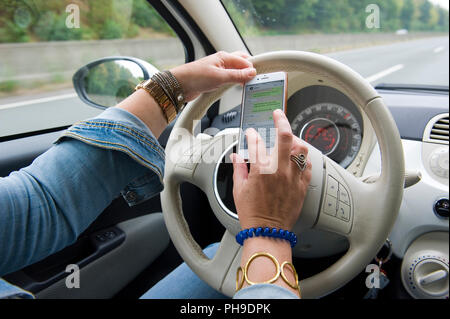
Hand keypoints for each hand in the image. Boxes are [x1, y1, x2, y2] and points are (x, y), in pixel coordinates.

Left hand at [170, 51, 255, 101]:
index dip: (253, 68)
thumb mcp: (219, 77)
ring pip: (236, 72)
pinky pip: (229, 79)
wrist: (179, 85)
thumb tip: (251, 73)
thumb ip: (237, 76)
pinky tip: (237, 88)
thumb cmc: (195, 76)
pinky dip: (235, 83)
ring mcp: (218, 70)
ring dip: (242, 78)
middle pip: (242, 63)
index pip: (245, 60)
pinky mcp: (215, 79)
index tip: (260, 77)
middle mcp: (222, 62)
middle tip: (256, 80)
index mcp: (224, 57)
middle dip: (249, 71)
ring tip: (248, 85)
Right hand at [231, 109, 311, 230]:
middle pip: (284, 136)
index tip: (251, 133)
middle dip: (281, 120)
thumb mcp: (238, 189)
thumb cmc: (253, 214)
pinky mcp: (302, 185)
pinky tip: (297, 157)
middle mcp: (279, 170)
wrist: (268, 231)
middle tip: (278, 114)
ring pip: (300, 148)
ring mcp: (293, 177)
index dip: (252, 134)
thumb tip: (237, 156)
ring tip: (289, 138)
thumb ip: (238, 168)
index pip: (256, 141)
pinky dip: (303, 158)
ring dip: (294, 139)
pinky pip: (308, 165)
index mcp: (260, 170)